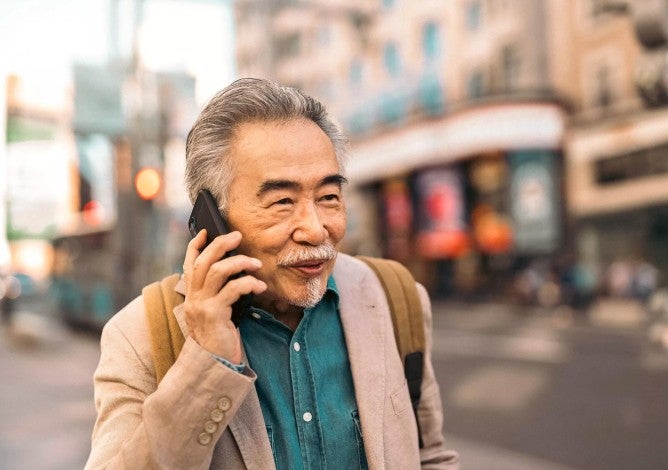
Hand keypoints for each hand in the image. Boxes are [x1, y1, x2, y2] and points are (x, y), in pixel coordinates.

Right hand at [182, 229, 266, 362]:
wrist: (214, 365)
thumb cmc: (220, 337)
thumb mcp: (216, 311)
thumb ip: (219, 293)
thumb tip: (236, 270)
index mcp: (192, 295)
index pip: (189, 264)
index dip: (195, 245)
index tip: (205, 232)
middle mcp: (193, 298)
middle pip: (203, 261)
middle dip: (220, 244)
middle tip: (237, 236)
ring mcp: (201, 305)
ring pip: (217, 271)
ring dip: (239, 262)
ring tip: (255, 264)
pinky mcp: (214, 314)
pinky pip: (232, 289)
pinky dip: (248, 283)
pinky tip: (259, 287)